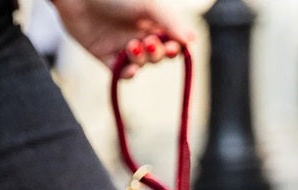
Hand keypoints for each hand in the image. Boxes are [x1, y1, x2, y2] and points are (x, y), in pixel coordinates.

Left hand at [55, 0, 193, 75]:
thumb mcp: (148, 6)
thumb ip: (170, 22)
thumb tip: (193, 40)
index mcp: (150, 20)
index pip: (170, 41)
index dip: (174, 49)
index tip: (173, 48)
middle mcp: (138, 33)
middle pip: (157, 56)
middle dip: (156, 53)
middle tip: (148, 43)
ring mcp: (121, 46)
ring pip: (141, 64)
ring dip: (141, 59)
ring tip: (132, 46)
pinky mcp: (105, 56)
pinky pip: (122, 74)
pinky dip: (128, 73)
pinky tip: (128, 68)